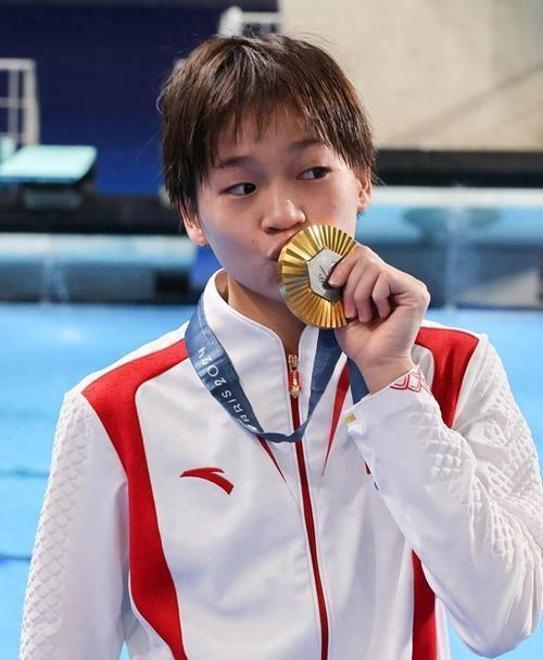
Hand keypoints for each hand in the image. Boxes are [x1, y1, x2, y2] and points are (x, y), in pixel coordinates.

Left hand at [328, 244, 430, 392]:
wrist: (375, 363)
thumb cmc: (360, 340)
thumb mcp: (343, 305)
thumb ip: (342, 282)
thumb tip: (330, 259)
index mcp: (385, 282)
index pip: (362, 254)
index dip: (344, 264)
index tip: (332, 284)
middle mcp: (400, 280)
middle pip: (365, 256)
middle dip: (350, 284)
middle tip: (350, 310)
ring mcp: (411, 285)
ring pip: (373, 267)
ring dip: (359, 294)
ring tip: (363, 315)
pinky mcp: (416, 292)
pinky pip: (384, 277)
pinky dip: (374, 297)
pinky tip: (381, 315)